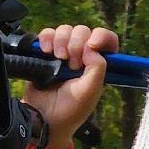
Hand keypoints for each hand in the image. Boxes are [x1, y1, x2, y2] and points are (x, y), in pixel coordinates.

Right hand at [27, 24, 118, 147]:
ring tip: (58, 59)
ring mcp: (62, 53)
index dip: (100, 37)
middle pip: (83, 31)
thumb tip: (90, 46)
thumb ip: (98, 67)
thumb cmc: (69, 110)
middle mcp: (81, 56)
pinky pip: (46, 34)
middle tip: (71, 64)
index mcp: (97, 64)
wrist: (42, 118)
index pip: (106, 39)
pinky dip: (46, 38)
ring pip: (65, 30)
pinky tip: (45, 51)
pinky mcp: (44, 53)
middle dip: (76, 44)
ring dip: (61, 41)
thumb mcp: (91, 90)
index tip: (91, 45)